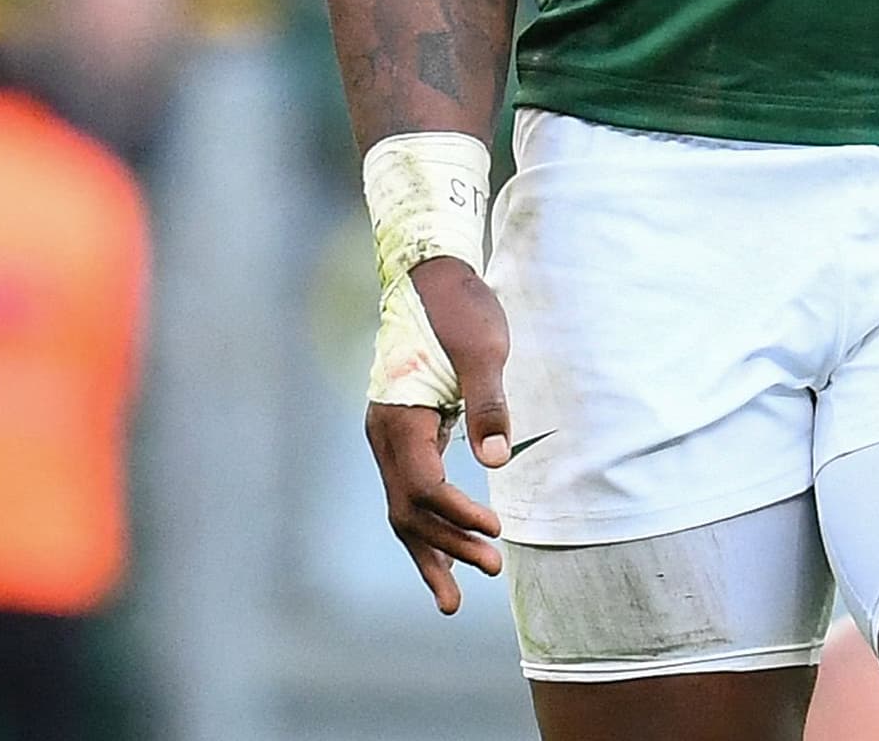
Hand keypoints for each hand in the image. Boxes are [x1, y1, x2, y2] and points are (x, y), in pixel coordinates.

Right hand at [366, 256, 511, 613]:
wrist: (431, 276)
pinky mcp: (404, 437)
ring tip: (451, 601)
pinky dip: (424, 529)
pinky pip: (408, 494)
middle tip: (494, 568)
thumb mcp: (482, 350)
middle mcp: (383, 431)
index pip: (423, 483)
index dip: (457, 514)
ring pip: (401, 509)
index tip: (495, 529)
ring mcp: (388, 436)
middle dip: (447, 544)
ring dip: (429, 551)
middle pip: (409, 506)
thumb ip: (487, 405)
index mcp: (397, 413)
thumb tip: (494, 462)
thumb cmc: (460, 310)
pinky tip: (441, 560)